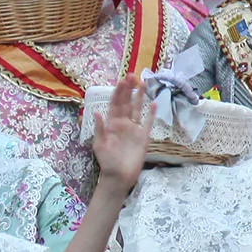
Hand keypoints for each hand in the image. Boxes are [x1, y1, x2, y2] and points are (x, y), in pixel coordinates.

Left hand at [89, 77, 149, 193]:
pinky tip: (154, 104)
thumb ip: (99, 128)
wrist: (118, 176)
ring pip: (137, 109)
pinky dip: (151, 114)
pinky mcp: (143, 137)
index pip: (115, 104)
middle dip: (128, 89)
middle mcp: (123, 123)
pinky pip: (148, 123)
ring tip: (143, 83)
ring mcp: (134, 129)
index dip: (118, 92)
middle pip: (126, 103)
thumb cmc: (107, 162)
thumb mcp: (99, 145)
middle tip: (132, 75)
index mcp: (111, 124)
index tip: (122, 80)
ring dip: (139, 97)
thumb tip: (97, 112)